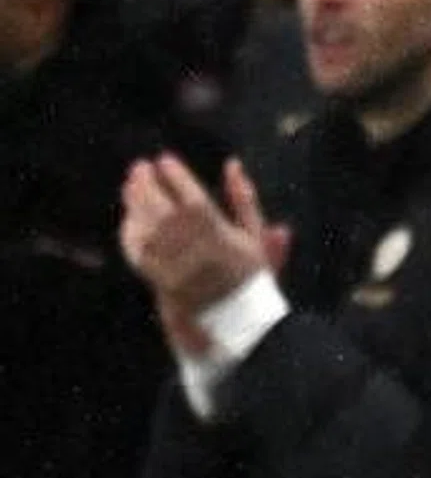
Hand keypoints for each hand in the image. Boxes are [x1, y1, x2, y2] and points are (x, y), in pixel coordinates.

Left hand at [121, 155, 287, 314]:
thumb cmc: (248, 273)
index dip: (175, 176)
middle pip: (162, 210)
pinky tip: (129, 218)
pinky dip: (130, 232)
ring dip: (135, 203)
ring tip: (131, 185)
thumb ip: (244, 199)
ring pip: (147, 228)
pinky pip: (138, 251)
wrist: (235, 318)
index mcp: (221, 236)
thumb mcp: (254, 234)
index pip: (192, 198)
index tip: (165, 159)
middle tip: (139, 167)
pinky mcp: (160, 279)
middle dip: (147, 184)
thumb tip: (232, 164)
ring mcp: (176, 266)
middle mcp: (196, 250)